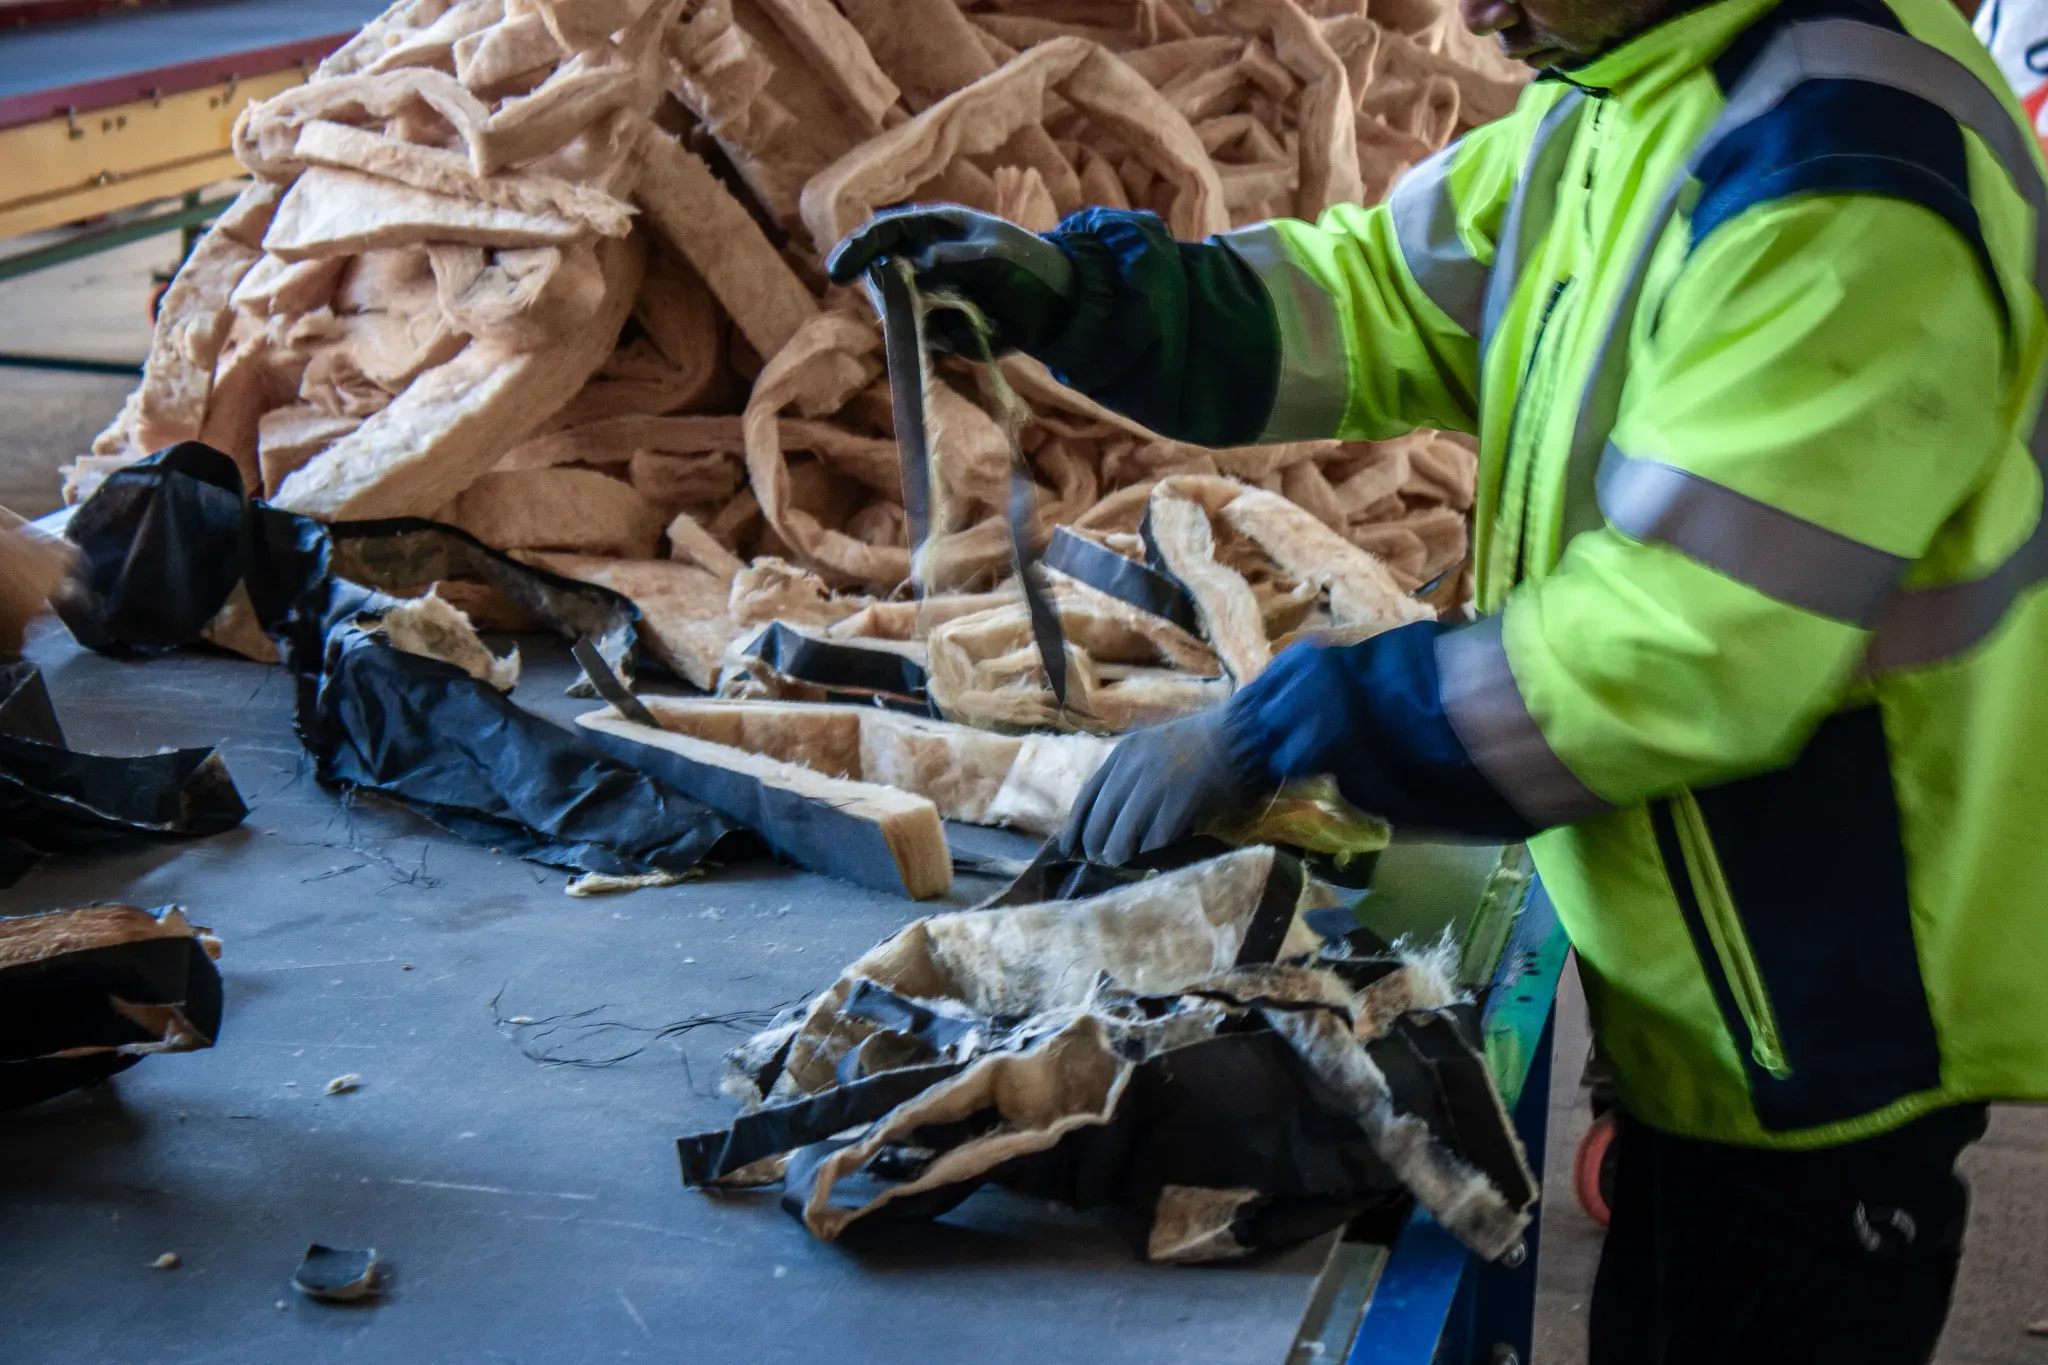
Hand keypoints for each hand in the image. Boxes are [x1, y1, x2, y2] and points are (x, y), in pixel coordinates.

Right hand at [825, 205, 1074, 355]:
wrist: (1054, 306)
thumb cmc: (1026, 264)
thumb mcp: (995, 251)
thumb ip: (956, 255)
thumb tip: (921, 264)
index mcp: (932, 230)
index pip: (883, 233)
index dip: (857, 249)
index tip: (838, 272)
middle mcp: (921, 262)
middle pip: (881, 276)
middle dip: (891, 292)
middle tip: (926, 300)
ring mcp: (928, 297)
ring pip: (899, 312)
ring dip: (923, 319)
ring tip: (966, 311)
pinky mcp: (940, 328)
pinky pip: (926, 338)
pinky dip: (945, 338)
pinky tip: (974, 328)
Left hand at [1060, 708, 1256, 864]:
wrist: (1246, 735)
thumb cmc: (1207, 744)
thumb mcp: (1156, 748)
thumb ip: (1132, 776)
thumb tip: (1111, 819)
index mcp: (1123, 754)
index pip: (1084, 799)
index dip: (1074, 829)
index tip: (1070, 850)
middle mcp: (1130, 770)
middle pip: (1097, 826)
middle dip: (1099, 850)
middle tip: (1109, 862)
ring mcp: (1152, 789)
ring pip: (1119, 842)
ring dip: (1124, 858)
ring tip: (1133, 865)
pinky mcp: (1176, 808)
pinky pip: (1151, 846)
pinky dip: (1152, 858)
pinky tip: (1158, 861)